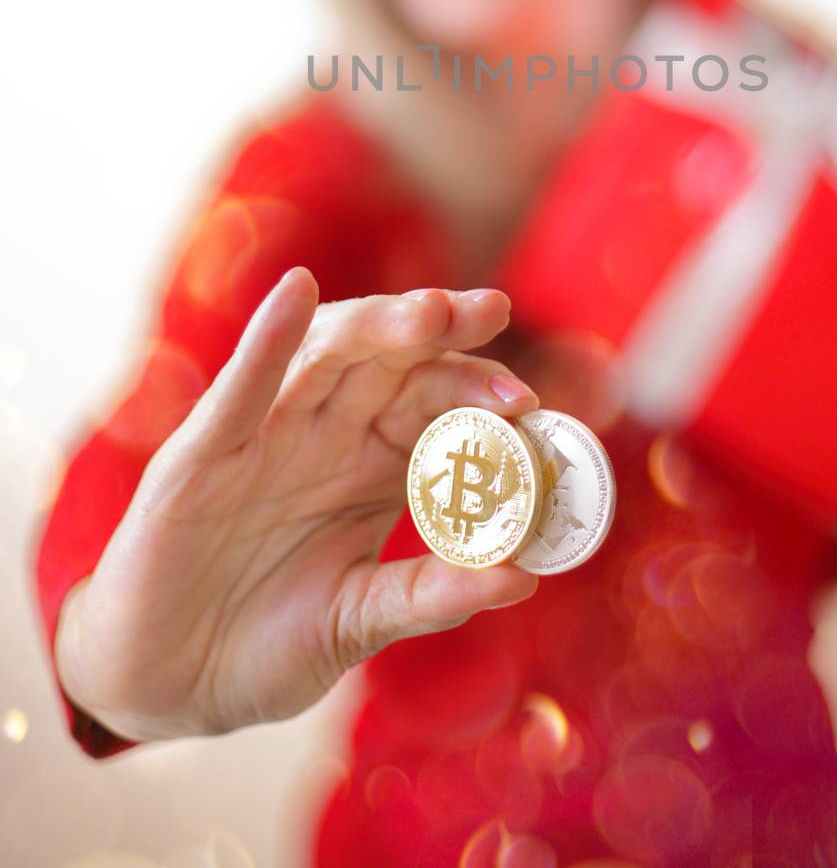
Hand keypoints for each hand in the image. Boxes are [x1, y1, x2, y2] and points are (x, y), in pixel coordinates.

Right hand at [55, 271, 540, 742]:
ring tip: (430, 310)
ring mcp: (264, 435)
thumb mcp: (357, 621)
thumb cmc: (266, 645)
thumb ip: (429, 595)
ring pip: (329, 355)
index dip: (478, 388)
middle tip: (491, 312)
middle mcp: (325, 433)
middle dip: (442, 331)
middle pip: (393, 360)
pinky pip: (240, 389)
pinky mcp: (201, 454)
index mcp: (372, 463)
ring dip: (379, 324)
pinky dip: (268, 339)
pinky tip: (297, 292)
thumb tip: (523, 578)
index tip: (527, 401)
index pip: (435, 401)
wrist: (165, 687)